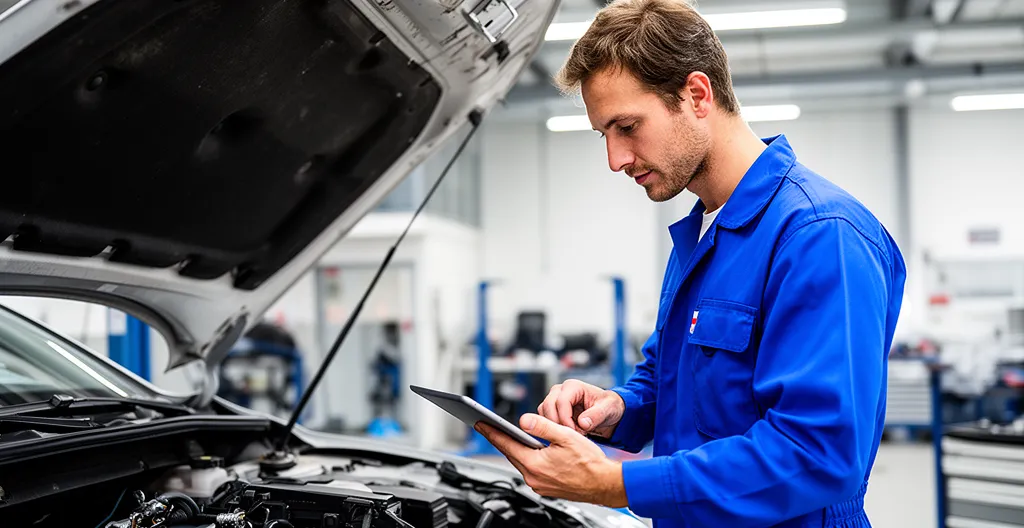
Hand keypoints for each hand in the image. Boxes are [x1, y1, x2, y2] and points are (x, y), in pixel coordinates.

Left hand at [475, 413, 627, 507]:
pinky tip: (530, 451)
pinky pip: (530, 471)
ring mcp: (539, 485)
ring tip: (507, 436)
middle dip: (500, 439)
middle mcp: (533, 478)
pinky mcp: (546, 488)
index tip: (480, 423)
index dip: (491, 432)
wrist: (605, 484)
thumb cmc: (590, 462)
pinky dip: (527, 459)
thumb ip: (542, 427)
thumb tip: (523, 420)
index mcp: (535, 464)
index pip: (506, 444)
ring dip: (515, 449)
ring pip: (521, 462)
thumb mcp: (566, 436)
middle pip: (511, 454)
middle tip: (488, 426)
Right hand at [538, 379, 624, 437]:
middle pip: (548, 406)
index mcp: (573, 386)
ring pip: (544, 412)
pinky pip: (545, 418)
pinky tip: (567, 433)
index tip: (575, 431)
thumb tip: (582, 423)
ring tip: (572, 433)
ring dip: (554, 425)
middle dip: (558, 423)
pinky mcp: (552, 409)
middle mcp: (560, 390)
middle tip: (572, 435)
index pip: (561, 402)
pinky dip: (553, 427)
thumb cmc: (608, 406)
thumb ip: (596, 415)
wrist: (607, 411)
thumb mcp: (608, 409)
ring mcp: (554, 399)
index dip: (565, 419)